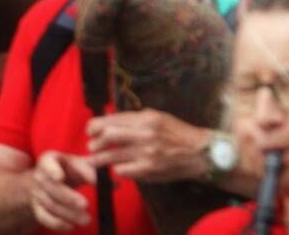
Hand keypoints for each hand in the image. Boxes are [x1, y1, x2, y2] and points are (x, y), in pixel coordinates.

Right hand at [30, 151, 95, 230]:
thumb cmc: (67, 168)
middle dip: (68, 197)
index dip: (53, 171)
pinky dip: (57, 223)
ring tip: (86, 220)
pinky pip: (44, 217)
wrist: (45, 178)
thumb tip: (116, 184)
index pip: (48, 164)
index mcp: (49, 159)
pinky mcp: (36, 208)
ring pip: (51, 204)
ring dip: (68, 213)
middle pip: (52, 188)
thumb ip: (96, 171)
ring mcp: (36, 193)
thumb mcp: (79, 164)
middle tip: (85, 204)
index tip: (60, 177)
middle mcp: (39, 176)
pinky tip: (71, 227)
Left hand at [84, 109, 207, 180]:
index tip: (90, 130)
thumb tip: (110, 121)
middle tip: (91, 147)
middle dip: (94, 143)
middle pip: (108, 136)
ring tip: (94, 161)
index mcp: (147, 118)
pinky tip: (118, 168)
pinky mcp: (147, 170)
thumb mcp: (159, 118)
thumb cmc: (177, 134)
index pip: (113, 119)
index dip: (96, 125)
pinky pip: (121, 171)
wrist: (199, 152)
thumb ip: (136, 119)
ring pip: (111, 156)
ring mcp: (146, 153)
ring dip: (98, 160)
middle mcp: (146, 133)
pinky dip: (117, 170)